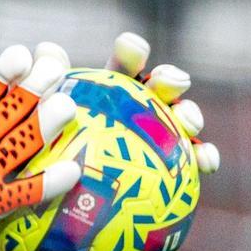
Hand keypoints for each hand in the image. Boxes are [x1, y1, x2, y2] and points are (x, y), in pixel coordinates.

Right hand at [0, 45, 81, 250]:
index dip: (4, 71)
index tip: (23, 54)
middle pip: (11, 111)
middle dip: (35, 87)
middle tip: (56, 70)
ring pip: (23, 144)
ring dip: (46, 124)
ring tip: (67, 105)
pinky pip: (28, 190)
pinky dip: (50, 181)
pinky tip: (72, 169)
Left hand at [41, 32, 219, 173]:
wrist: (61, 203)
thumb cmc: (53, 159)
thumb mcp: (42, 126)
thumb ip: (46, 90)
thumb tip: (46, 49)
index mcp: (110, 92)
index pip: (121, 67)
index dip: (129, 53)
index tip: (130, 48)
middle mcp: (140, 110)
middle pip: (160, 87)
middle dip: (169, 79)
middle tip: (170, 82)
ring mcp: (160, 137)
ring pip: (183, 119)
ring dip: (191, 114)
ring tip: (190, 121)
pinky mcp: (174, 169)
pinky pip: (193, 163)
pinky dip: (205, 157)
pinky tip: (209, 162)